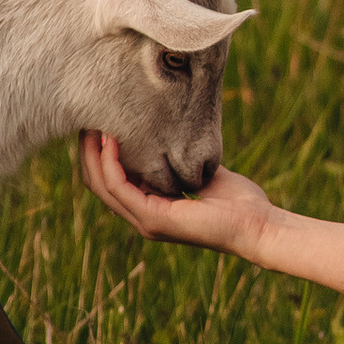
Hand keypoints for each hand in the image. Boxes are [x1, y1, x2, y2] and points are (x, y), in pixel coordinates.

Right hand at [79, 130, 276, 258]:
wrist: (257, 225)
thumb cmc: (238, 201)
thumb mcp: (201, 172)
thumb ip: (181, 157)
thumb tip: (171, 128)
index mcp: (151, 207)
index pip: (110, 181)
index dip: (98, 152)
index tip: (98, 120)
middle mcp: (142, 216)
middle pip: (97, 183)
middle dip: (88, 150)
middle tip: (86, 119)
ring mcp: (145, 220)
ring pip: (101, 185)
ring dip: (92, 154)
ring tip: (91, 125)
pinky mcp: (153, 219)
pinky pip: (119, 187)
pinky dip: (110, 163)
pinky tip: (111, 140)